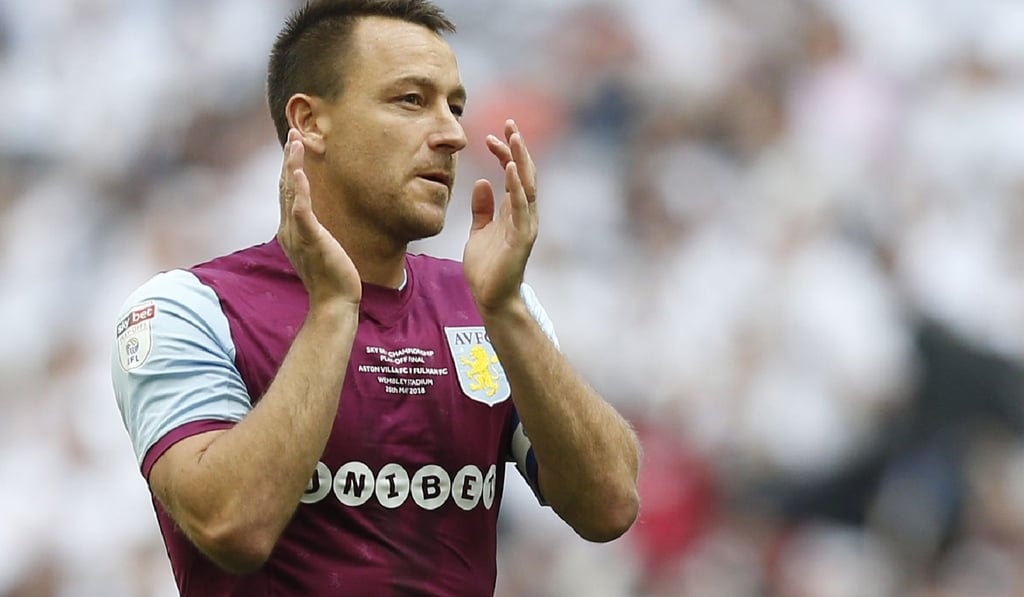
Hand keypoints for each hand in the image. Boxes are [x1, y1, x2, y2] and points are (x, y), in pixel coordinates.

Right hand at [278, 128, 361, 308]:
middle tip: (293, 134)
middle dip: (289, 159)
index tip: (294, 144)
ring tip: (295, 144)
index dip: (290, 167)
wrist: (333, 302)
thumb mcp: (319, 247)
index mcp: (291, 229)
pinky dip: (299, 193)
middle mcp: (289, 229)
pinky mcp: (311, 241)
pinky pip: (302, 213)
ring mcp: (298, 235)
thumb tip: (315, 218)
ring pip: (291, 194)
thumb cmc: (330, 276)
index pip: (288, 192)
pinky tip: (299, 175)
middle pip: (286, 186)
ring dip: (292, 167)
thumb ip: (313, 230)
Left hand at [463, 119, 538, 312]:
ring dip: (521, 160)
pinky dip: (516, 187)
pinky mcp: (522, 238)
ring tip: (513, 137)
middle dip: (518, 148)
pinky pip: (521, 207)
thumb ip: (482, 208)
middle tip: (509, 124)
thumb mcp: (479, 231)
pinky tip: (510, 168)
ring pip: (527, 185)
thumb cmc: (487, 267)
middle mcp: (524, 214)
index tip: (492, 135)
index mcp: (514, 211)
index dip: (505, 153)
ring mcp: (525, 225)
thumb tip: (482, 183)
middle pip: (525, 173)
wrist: (490, 297)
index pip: (513, 174)